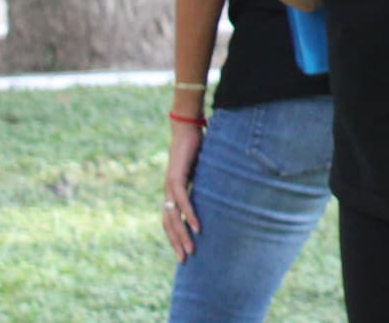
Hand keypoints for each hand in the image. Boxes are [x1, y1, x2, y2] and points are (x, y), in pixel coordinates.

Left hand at [161, 120, 202, 261]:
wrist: (185, 128)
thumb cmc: (196, 146)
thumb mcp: (202, 169)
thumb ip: (205, 182)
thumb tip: (220, 189)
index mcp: (172, 192)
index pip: (170, 220)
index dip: (175, 236)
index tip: (182, 252)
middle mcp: (168, 192)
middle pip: (168, 224)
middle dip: (176, 243)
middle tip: (184, 260)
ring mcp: (170, 186)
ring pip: (173, 217)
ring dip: (182, 234)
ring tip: (190, 249)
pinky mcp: (176, 177)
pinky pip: (183, 200)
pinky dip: (189, 214)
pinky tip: (196, 226)